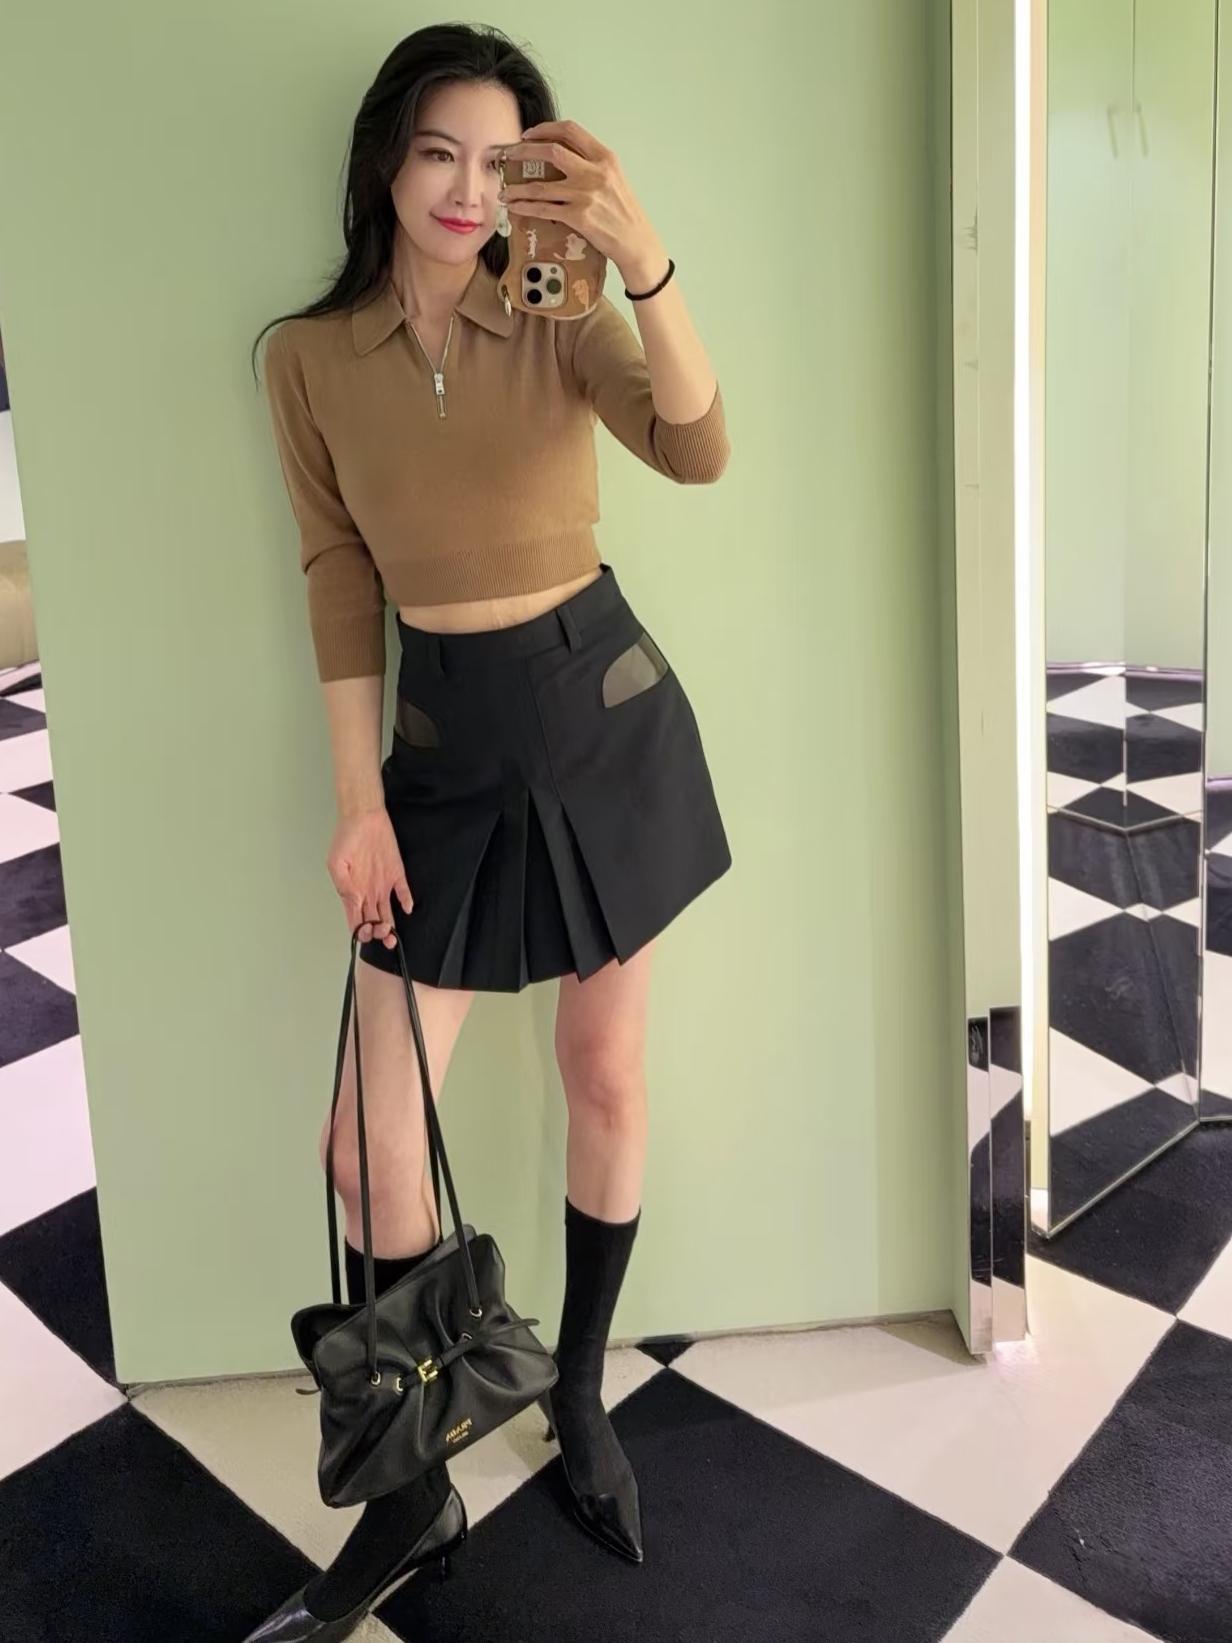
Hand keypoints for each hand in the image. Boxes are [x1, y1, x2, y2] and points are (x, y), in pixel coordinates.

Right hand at [326, 807, 412, 948]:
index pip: (355, 919)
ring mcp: (383, 885)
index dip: (359, 931)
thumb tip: (353, 904)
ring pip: (388, 913)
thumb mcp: (336, 863)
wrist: (363, 817)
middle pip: (372, 921)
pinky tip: (407, 908)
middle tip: (380, 933)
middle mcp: (368, 892)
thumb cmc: (346, 837)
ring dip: (390, 926)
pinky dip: (406, 901)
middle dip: (376, 933)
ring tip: (391, 935)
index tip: (364, 933)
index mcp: (352, 892)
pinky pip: (403, 892)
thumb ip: (344, 886)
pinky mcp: (397, 874)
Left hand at [499, 118, 660, 274]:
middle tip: (510, 155)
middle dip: (525, 151)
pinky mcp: (579, 217)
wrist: (636, 241)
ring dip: (518, 187)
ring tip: (505, 190)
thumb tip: (564, 156)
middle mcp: (594, 172)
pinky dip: (525, 207)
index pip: (571, 131)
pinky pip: (544, 209)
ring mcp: (585, 194)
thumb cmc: (625, 212)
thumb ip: (592, 164)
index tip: (529, 134)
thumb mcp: (614, 178)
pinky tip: (515, 207)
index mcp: (604, 157)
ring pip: (541, 185)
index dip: (545, 129)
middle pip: (551, 151)